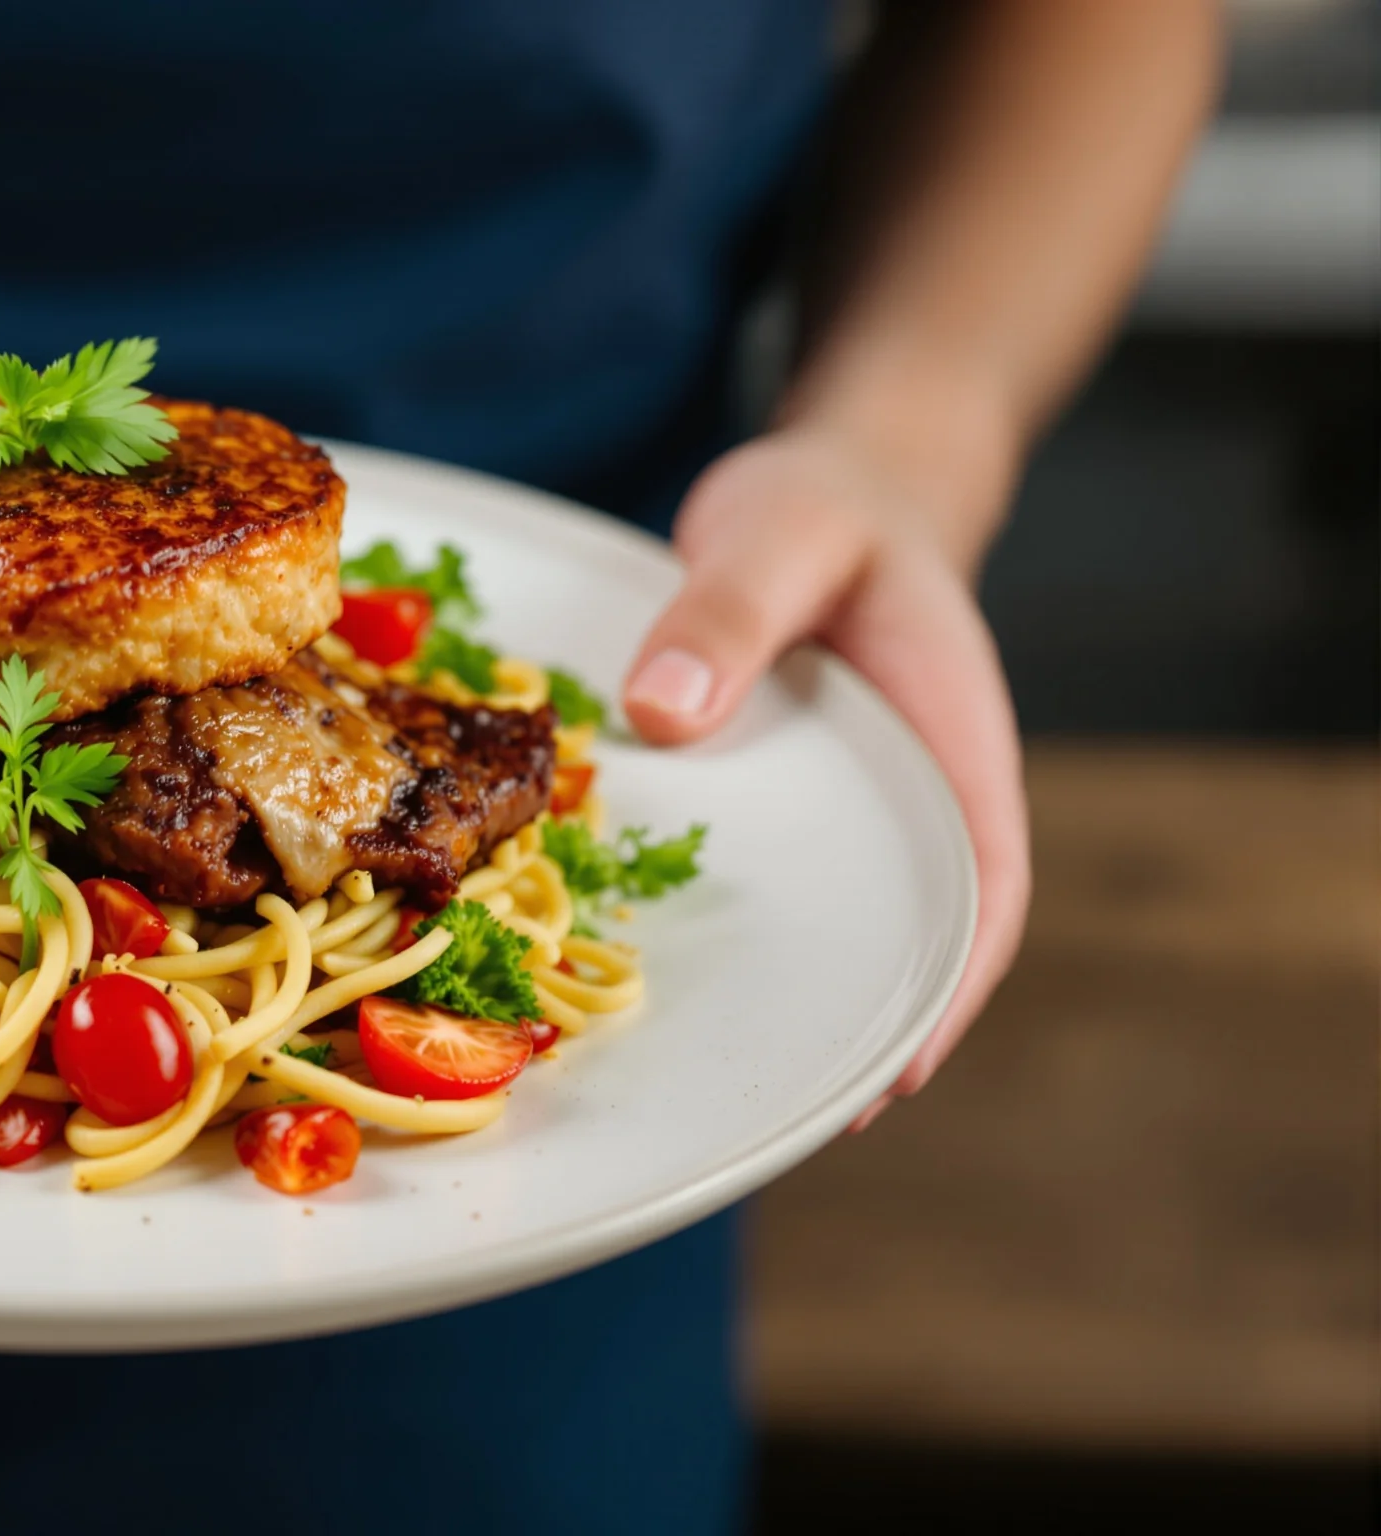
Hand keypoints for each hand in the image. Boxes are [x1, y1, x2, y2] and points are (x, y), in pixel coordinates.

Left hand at [619, 424, 1031, 1129]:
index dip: (951, 989)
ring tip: (703, 1085)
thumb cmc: (829, 509)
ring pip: (829, 920)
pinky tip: (647, 972)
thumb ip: (729, 607)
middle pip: (905, 934)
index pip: (981, 887)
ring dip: (784, 993)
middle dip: (857, 1028)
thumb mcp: (780, 531)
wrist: (834, 488)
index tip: (900, 1073)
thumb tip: (665, 710)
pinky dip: (723, 930)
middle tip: (779, 1119)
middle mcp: (907, 796)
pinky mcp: (784, 805)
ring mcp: (848, 810)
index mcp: (948, 744)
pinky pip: (764, 884)